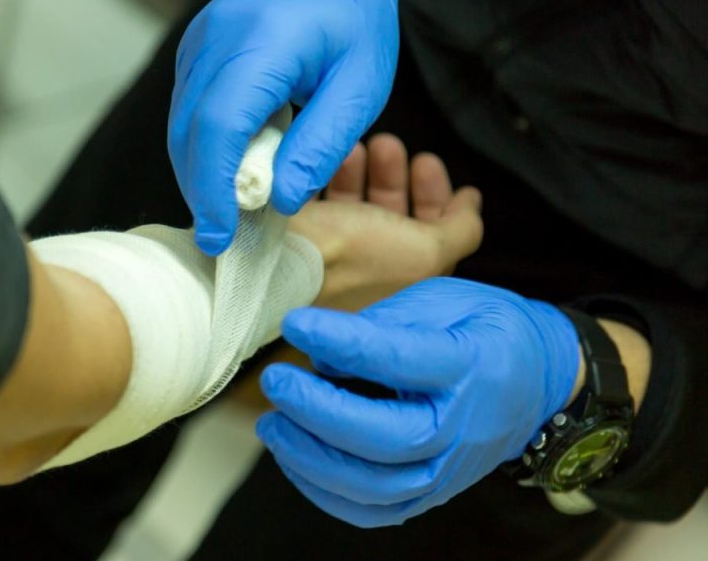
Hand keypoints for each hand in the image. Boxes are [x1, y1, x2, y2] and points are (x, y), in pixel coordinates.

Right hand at [169, 0, 398, 254]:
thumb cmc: (354, 20)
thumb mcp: (359, 85)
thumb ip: (320, 145)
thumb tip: (279, 199)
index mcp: (262, 45)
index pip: (219, 128)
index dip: (213, 189)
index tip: (222, 236)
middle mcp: (216, 41)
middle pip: (188, 131)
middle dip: (201, 192)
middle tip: (223, 238)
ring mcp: (199, 43)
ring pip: (180, 124)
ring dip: (199, 173)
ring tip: (228, 212)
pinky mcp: (196, 51)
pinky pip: (187, 109)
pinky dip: (202, 148)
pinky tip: (228, 172)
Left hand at [256, 277, 581, 526]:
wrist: (538, 381)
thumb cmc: (482, 330)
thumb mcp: (444, 301)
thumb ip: (383, 323)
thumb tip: (319, 351)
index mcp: (468, 366)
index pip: (398, 359)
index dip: (341, 342)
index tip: (296, 324)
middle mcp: (461, 427)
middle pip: (386, 439)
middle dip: (319, 412)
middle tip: (276, 381)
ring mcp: (448, 470)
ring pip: (375, 487)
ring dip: (312, 459)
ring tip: (272, 424)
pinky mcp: (432, 493)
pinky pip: (374, 511)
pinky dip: (326, 493)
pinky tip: (294, 459)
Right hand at [290, 135, 482, 311]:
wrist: (272, 257)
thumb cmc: (352, 257)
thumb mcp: (426, 251)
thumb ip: (460, 232)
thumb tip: (472, 208)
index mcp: (394, 288)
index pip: (426, 241)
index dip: (435, 200)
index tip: (428, 163)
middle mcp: (363, 275)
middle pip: (390, 219)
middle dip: (397, 177)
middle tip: (391, 146)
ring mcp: (328, 255)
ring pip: (355, 206)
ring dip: (365, 170)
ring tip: (360, 144)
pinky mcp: (296, 237)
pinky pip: (321, 199)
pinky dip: (330, 173)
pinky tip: (328, 155)